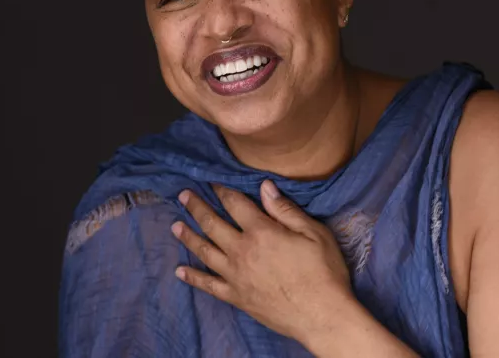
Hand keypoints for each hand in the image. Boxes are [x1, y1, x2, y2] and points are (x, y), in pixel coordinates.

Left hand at [170, 180, 353, 348]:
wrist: (323, 317)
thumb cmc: (324, 272)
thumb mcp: (313, 233)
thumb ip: (285, 209)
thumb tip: (263, 186)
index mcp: (261, 232)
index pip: (235, 204)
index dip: (221, 190)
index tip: (210, 181)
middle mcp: (242, 251)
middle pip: (212, 224)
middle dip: (196, 207)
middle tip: (183, 195)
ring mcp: (236, 275)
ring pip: (204, 251)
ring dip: (188, 236)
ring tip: (175, 226)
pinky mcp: (236, 297)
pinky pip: (208, 285)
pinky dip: (192, 277)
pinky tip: (179, 271)